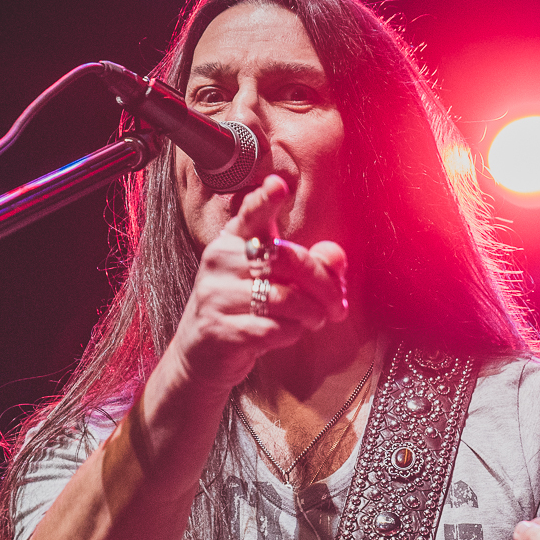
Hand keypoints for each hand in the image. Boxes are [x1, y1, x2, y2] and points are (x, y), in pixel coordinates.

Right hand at [168, 174, 348, 394]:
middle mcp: (220, 262)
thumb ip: (306, 265)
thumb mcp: (270, 281)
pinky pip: (272, 328)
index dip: (264, 200)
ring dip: (311, 313)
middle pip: (287, 260)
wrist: (200, 354)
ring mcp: (216, 296)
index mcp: (231, 242)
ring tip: (315, 320)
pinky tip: (290, 333)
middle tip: (338, 305)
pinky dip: (292, 332)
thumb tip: (335, 257)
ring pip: (284, 298)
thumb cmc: (243, 310)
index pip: (249, 215)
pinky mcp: (220, 330)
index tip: (279, 185)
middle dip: (324, 284)